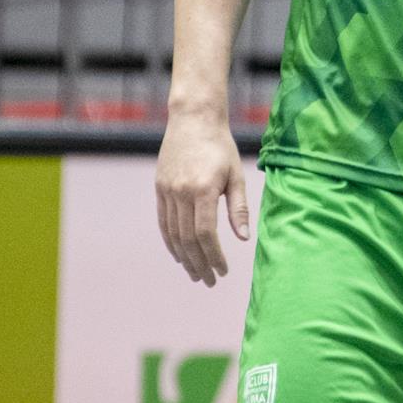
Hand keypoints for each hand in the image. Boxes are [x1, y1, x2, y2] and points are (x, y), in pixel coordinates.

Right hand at [154, 109, 249, 286]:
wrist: (193, 121)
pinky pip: (163, 223)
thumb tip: (243, 238)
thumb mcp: (236, 174)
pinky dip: (171, 242)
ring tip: (196, 273)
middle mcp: (181, 193)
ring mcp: (167, 192)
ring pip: (173, 234)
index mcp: (203, 190)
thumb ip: (238, 207)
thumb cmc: (221, 147)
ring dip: (184, 257)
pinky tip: (180, 254)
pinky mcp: (160, 189)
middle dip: (199, 263)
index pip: (205, 233)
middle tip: (209, 281)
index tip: (223, 271)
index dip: (213, 256)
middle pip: (187, 239)